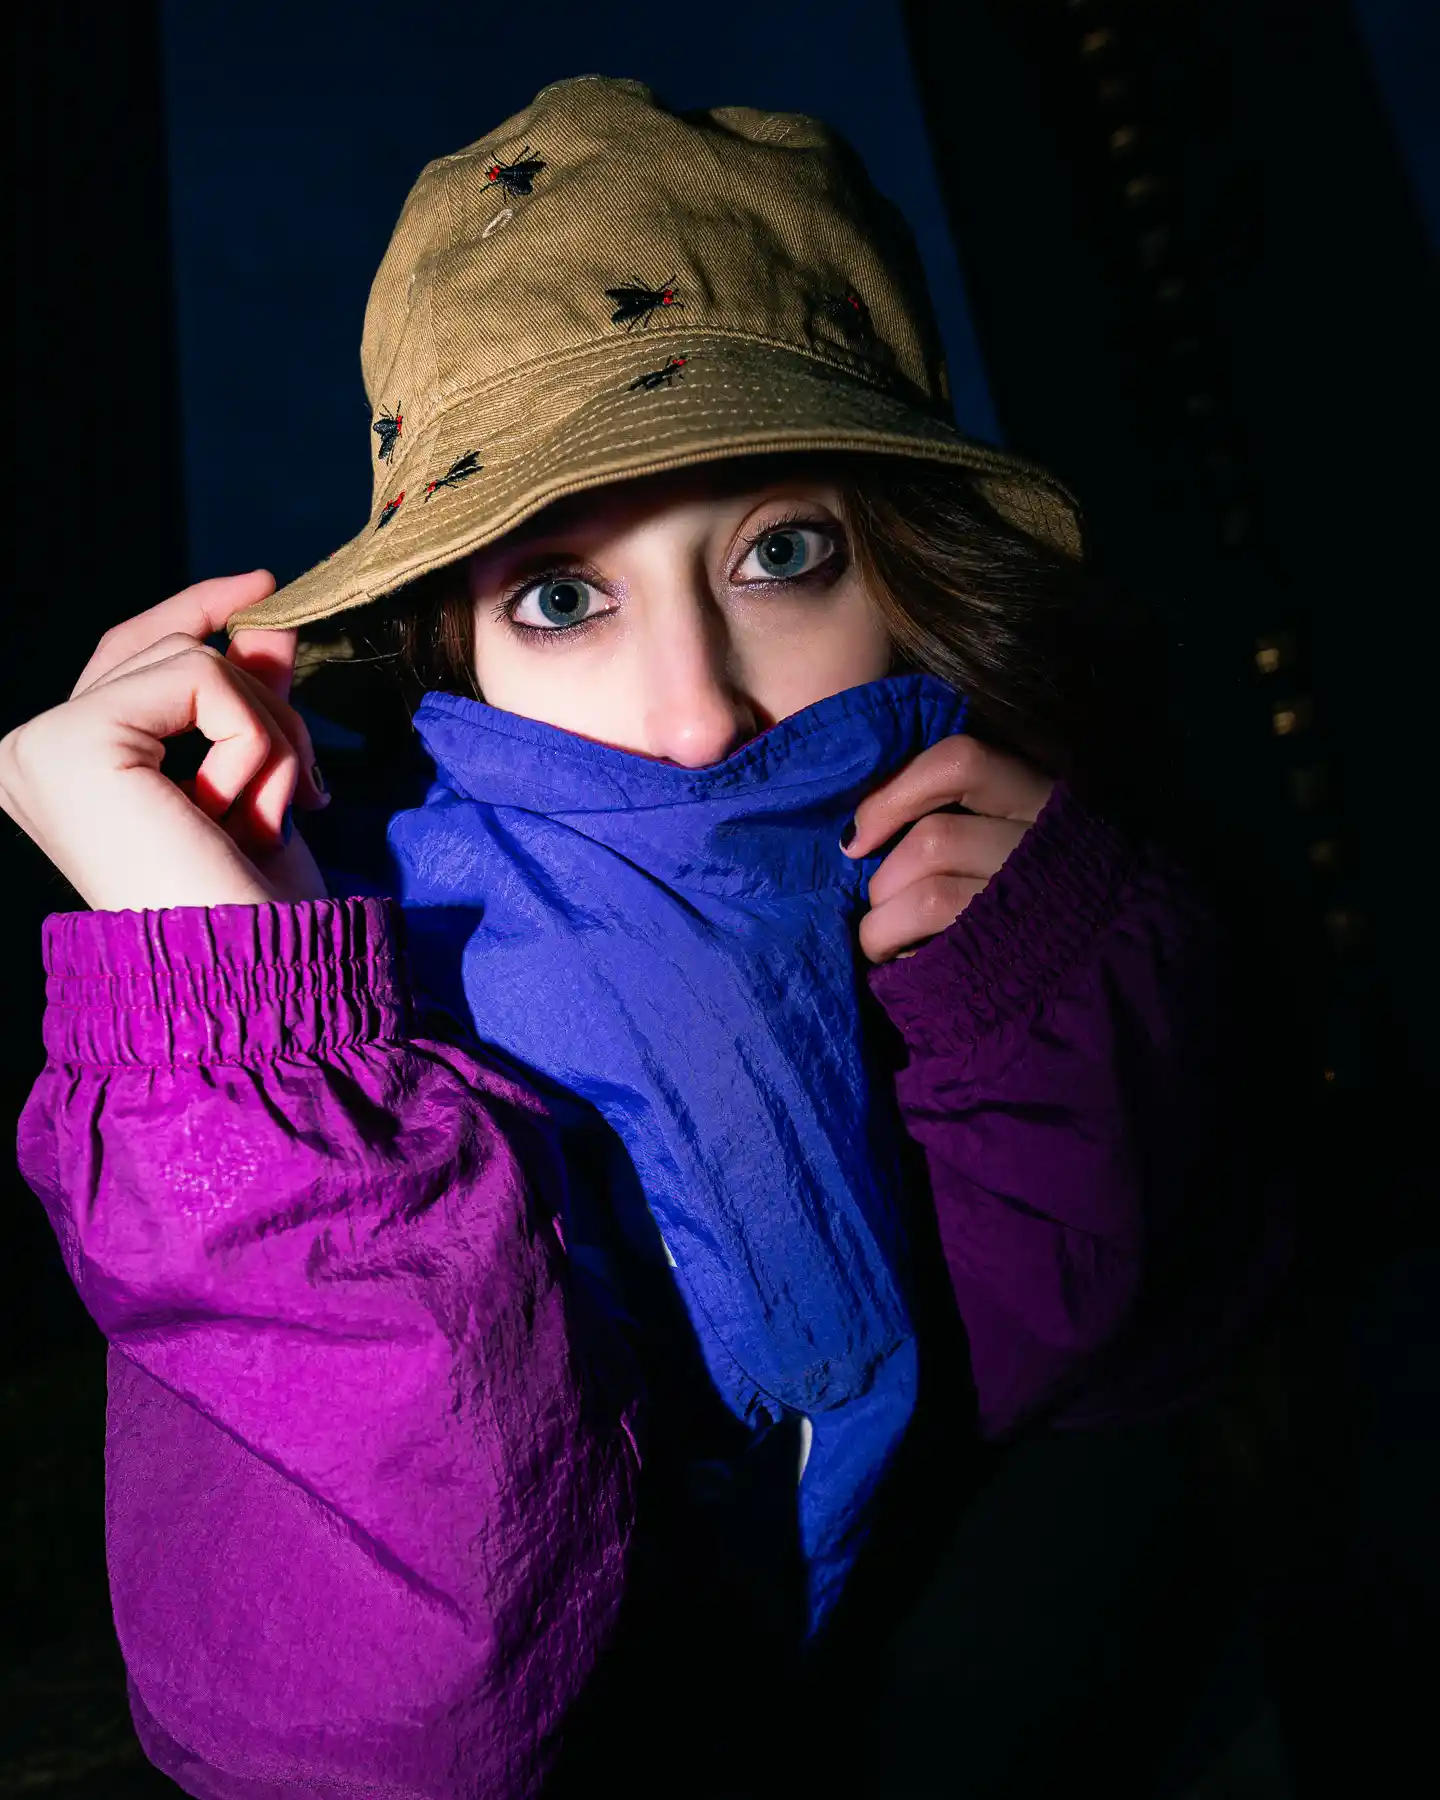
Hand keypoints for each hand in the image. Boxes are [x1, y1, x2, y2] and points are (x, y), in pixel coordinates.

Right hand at [0, 571, 331, 911]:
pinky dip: (257, 743)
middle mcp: (28, 754)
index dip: (200, 615)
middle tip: (310, 786)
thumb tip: (265, 613)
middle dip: (264, 703)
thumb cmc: (253, 912)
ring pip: (196, 660)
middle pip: (168, 648)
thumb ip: (246, 697)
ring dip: (269, 737)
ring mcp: (40, 746)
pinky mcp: (71, 744)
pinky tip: (246, 815)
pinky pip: (204, 681)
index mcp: (63, 770)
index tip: (268, 587)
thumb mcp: (256, 782)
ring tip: (274, 817)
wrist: (252, 987)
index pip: (133, 657)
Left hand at [844, 734, 1053, 964]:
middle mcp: (1046, 848)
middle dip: (887, 876)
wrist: (1106, 971)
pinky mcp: (1017, 962)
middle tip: (882, 901)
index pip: (961, 763)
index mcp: (1045, 801)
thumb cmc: (1040, 895)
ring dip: (884, 924)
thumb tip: (861, 832)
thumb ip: (960, 815)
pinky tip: (908, 963)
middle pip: (935, 839)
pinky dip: (905, 956)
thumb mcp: (1019, 833)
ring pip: (932, 896)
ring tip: (881, 939)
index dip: (895, 793)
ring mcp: (1036, 908)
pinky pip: (939, 952)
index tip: (857, 836)